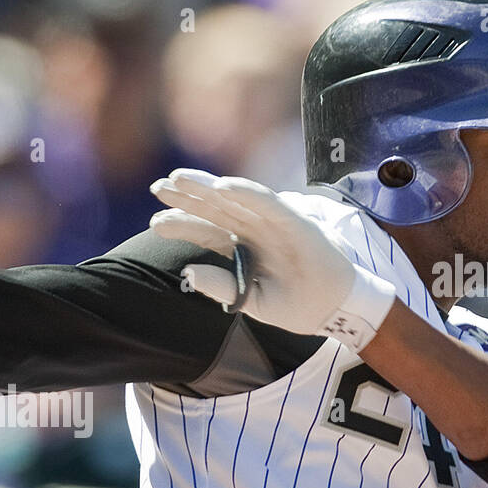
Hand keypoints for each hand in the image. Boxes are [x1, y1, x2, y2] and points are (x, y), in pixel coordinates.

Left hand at [149, 169, 396, 350]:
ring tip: (180, 177)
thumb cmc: (295, 305)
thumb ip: (219, 286)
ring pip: (235, 199)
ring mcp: (273, 223)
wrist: (334, 309)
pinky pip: (268, 203)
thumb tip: (185, 272)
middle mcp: (254, 230)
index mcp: (243, 247)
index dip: (181, 223)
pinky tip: (224, 185)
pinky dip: (247, 192)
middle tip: (157, 187)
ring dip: (209, 185)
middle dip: (186, 196)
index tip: (154, 222)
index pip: (206, 229)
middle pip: (215, 208)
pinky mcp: (295, 221)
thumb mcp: (251, 299)